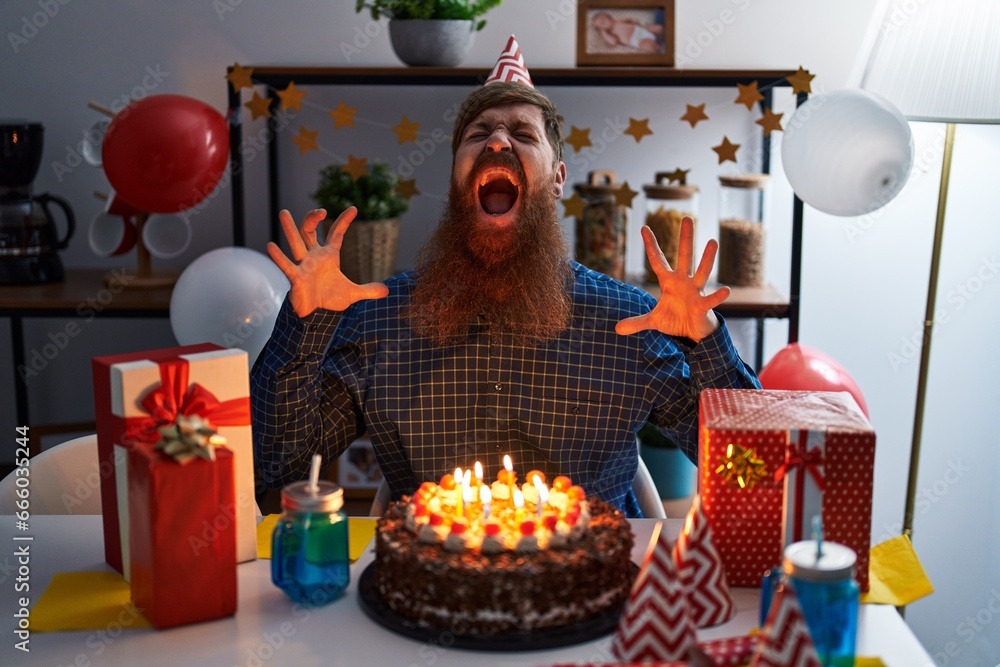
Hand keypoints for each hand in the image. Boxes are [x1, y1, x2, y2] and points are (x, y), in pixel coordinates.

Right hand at [266, 207, 388, 317]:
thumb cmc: (330, 300)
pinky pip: (287, 265)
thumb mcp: (353, 294)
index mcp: (329, 256)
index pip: (336, 234)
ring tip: (283, 213)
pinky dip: (279, 257)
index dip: (344, 221)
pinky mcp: (296, 277)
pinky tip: (271, 246)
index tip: (353, 208)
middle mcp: (314, 256)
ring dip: (290, 228)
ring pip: (296, 242)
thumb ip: (369, 290)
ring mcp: (304, 265)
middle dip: (313, 219)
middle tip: (321, 210)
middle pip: (310, 231)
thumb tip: (386, 291)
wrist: (317, 315)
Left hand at [615, 217, 729, 342]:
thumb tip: (617, 328)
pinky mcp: (703, 306)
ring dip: (707, 259)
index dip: (651, 246)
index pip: (657, 261)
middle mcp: (683, 282)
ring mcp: (695, 292)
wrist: (692, 333)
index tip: (644, 228)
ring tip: (712, 241)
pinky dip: (718, 296)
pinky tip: (726, 290)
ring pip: (702, 272)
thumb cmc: (675, 320)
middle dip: (685, 238)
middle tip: (687, 217)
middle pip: (685, 257)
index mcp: (669, 282)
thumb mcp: (654, 322)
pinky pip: (711, 300)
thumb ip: (637, 323)